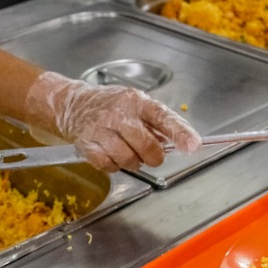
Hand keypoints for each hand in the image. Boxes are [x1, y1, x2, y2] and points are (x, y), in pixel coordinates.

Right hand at [24, 71, 199, 171]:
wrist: (74, 104)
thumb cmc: (112, 105)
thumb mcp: (137, 104)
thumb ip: (157, 122)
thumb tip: (179, 141)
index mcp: (137, 101)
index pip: (163, 117)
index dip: (180, 133)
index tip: (193, 146)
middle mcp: (119, 113)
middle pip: (147, 145)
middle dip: (154, 156)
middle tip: (151, 154)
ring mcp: (101, 129)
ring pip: (129, 159)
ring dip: (133, 161)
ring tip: (128, 150)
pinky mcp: (87, 144)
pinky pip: (109, 166)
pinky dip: (115, 165)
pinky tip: (112, 153)